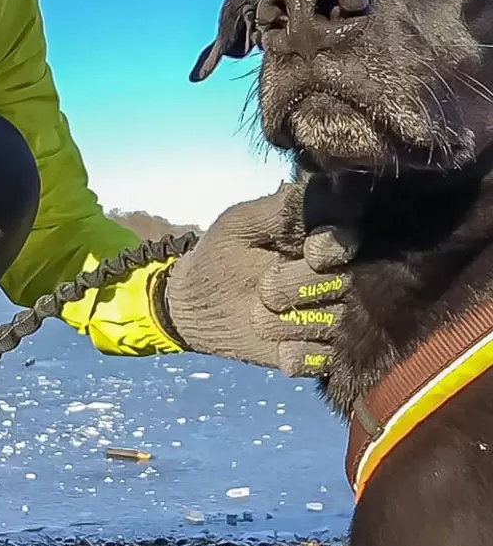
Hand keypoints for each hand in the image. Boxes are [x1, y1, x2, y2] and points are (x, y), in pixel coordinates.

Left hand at [157, 180, 360, 378]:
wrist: (195, 302)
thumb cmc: (221, 251)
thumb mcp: (243, 222)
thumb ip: (282, 207)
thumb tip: (332, 185)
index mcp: (323, 240)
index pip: (349, 240)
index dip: (333, 248)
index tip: (311, 252)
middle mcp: (337, 278)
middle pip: (347, 283)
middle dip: (303, 287)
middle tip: (266, 289)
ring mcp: (331, 318)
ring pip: (336, 323)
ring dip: (293, 322)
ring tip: (259, 316)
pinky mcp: (318, 355)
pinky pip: (324, 360)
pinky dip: (300, 355)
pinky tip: (278, 348)